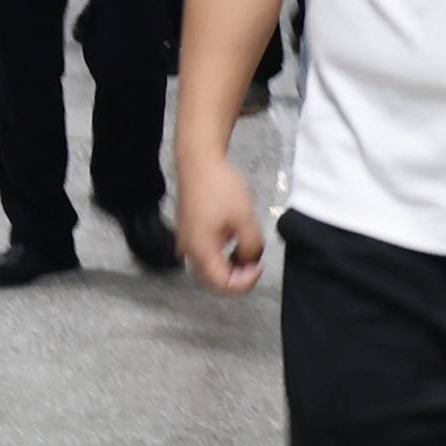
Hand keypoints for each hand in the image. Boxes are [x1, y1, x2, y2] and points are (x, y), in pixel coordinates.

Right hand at [176, 149, 263, 293]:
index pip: (223, 285)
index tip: (259, 265)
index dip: (245, 282)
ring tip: (248, 248)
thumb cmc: (220, 187)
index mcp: (201, 251)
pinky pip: (206, 251)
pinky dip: (222, 253)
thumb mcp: (245, 218)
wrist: (198, 160)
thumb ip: (252, 246)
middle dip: (238, 275)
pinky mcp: (188, 230)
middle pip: (214, 279)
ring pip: (210, 265)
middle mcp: (189, 250)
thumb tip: (250, 259)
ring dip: (231, 264)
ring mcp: (186, 240)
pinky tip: (235, 238)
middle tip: (256, 261)